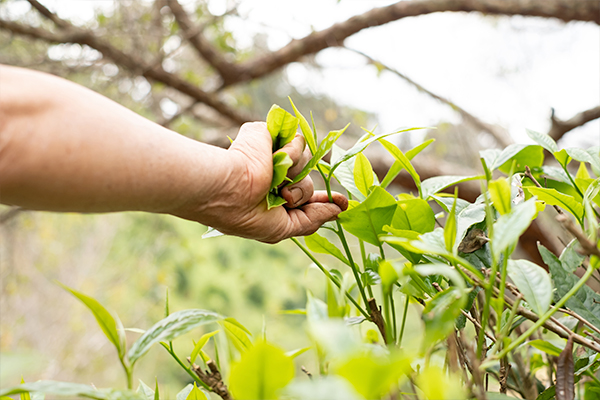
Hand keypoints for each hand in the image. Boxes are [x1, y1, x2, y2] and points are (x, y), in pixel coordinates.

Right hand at [174, 122, 347, 242]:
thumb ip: (311, 220)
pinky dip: (291, 153)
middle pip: (308, 183)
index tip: (342, 201)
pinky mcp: (269, 135)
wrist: (226, 187)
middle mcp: (272, 177)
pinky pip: (299, 142)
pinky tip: (274, 161)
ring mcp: (271, 155)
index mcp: (272, 199)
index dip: (325, 200)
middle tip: (285, 196)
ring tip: (275, 182)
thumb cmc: (245, 214)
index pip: (306, 198)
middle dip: (303, 193)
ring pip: (306, 161)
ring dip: (295, 176)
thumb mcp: (280, 229)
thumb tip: (338, 210)